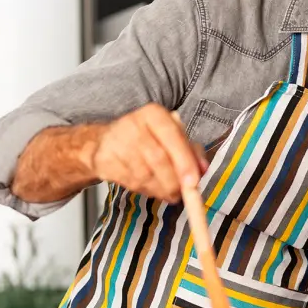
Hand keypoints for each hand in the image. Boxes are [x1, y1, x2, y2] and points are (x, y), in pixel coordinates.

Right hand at [88, 103, 208, 201]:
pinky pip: (130, 182)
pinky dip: (145, 190)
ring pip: (144, 174)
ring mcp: (116, 142)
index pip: (173, 136)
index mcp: (154, 114)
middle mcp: (133, 124)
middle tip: (181, 193)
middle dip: (174, 182)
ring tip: (167, 192)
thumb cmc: (147, 139)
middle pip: (159, 159)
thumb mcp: (173, 138)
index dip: (185, 161)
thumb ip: (192, 152)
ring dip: (160, 189)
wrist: (105, 142)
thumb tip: (202, 169)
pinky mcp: (104, 160)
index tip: (193, 182)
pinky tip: (150, 187)